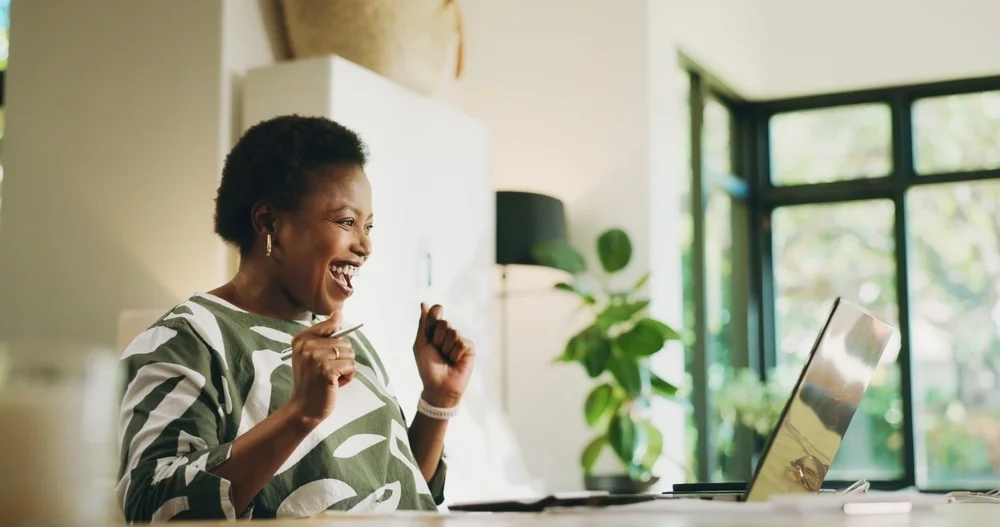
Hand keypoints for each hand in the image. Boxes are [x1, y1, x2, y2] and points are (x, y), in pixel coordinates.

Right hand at [286, 310, 356, 427]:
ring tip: (330, 378)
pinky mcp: (326, 370)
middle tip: (327, 372)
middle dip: (342, 359)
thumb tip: (338, 312)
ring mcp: (316, 357)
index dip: (337, 340)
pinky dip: (347, 377)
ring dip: (345, 369)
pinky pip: (351, 366)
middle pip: (344, 341)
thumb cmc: (312, 381)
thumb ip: (325, 334)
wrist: (304, 407)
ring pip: (350, 354)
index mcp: (301, 338)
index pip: (331, 324)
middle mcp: (306, 345)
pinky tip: (334, 384)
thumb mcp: (313, 355)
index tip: (329, 353)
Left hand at [412, 303, 474, 407]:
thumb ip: (423, 324)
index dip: (434, 318)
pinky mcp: (469, 348)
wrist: (439, 386)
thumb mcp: (420, 344)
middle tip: (437, 351)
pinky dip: (455, 354)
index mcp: (435, 330)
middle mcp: (448, 333)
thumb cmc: (427, 367)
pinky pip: (462, 343)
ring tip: (446, 358)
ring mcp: (459, 340)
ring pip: (453, 332)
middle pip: (444, 322)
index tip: (430, 332)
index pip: (436, 311)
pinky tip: (455, 361)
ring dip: (446, 348)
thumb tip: (424, 303)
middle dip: (437, 339)